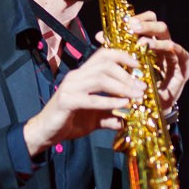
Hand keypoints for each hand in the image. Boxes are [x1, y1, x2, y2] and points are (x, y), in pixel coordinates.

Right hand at [24, 46, 144, 151]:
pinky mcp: (66, 101)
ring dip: (122, 87)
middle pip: (105, 65)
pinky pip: (91, 99)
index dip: (122, 56)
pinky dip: (109, 102)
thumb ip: (109, 115)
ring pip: (100, 79)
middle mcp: (76, 76)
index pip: (103, 55)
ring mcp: (70, 87)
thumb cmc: (68, 121)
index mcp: (83, 74)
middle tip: (142, 86)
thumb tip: (126, 120)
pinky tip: (123, 105)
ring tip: (137, 95)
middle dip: (127, 74)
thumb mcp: (94, 117)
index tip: (139, 66)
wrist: (45, 133)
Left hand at [107, 10, 188, 108]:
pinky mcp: (182, 70)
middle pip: (159, 26)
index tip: (126, 22)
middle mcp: (163, 48)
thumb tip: (99, 35)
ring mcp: (173, 58)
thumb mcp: (125, 67)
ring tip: (142, 42)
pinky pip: (182, 55)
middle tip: (132, 27)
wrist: (149, 111)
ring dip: (155, 38)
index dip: (139, 18)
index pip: (148, 22)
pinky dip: (174, 49)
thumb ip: (116, 51)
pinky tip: (167, 46)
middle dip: (146, 25)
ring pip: (168, 38)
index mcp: (150, 44)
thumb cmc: (137, 88)